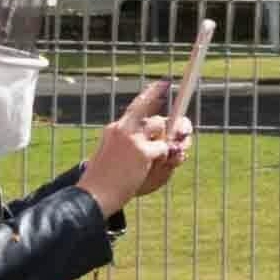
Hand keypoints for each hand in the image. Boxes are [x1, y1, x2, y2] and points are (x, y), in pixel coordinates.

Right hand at [80, 82, 193, 216]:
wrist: (93, 196)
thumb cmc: (105, 183)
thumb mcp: (115, 159)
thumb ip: (137, 147)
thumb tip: (167, 144)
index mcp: (114, 130)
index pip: (135, 107)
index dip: (150, 95)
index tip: (161, 84)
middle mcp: (122, 129)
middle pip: (156, 120)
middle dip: (173, 126)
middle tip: (186, 129)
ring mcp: (132, 138)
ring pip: (161, 132)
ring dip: (167, 145)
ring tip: (162, 159)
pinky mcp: (142, 151)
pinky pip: (164, 149)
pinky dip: (164, 158)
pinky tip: (149, 168)